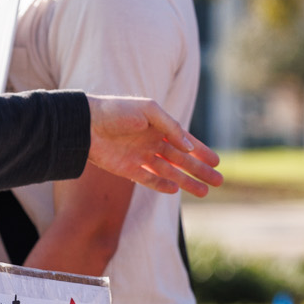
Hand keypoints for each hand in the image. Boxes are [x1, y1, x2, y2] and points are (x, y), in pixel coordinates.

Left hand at [86, 96, 221, 196]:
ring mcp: (140, 157)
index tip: (217, 162)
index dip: (201, 152)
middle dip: (200, 171)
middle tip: (218, 182)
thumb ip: (170, 128)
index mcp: (158, 126)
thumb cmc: (116, 111)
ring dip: (187, 181)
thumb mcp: (149, 111)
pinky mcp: (127, 169)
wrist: (86, 124)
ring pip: (169, 172)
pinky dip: (162, 185)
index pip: (185, 142)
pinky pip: (149, 179)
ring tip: (204, 192)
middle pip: (181, 160)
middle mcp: (152, 142)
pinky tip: (176, 189)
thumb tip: (188, 147)